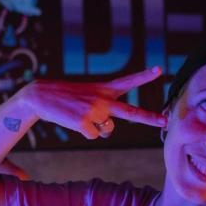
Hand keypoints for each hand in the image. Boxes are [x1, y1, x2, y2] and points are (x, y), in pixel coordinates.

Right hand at [20, 66, 166, 138]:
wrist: (41, 96)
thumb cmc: (67, 98)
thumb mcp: (88, 97)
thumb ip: (104, 111)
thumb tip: (107, 130)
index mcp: (104, 89)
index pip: (128, 81)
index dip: (144, 76)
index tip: (159, 70)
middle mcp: (102, 99)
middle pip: (130, 112)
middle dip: (149, 118)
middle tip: (165, 121)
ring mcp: (94, 111)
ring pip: (107, 130)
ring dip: (96, 128)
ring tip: (80, 115)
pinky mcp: (84, 123)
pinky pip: (93, 136)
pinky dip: (84, 132)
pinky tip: (74, 121)